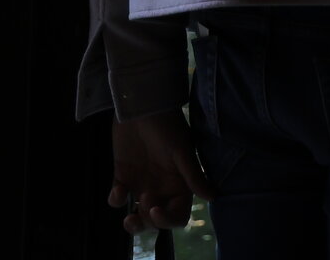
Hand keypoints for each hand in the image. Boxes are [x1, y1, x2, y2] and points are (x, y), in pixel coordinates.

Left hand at [108, 108, 213, 233]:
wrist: (141, 106)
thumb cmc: (167, 126)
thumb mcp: (182, 151)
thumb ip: (193, 176)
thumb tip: (213, 196)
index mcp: (179, 184)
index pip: (178, 214)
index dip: (168, 220)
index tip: (156, 211)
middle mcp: (161, 187)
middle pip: (156, 219)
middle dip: (149, 222)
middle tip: (143, 202)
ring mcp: (141, 182)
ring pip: (136, 215)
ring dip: (132, 223)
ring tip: (127, 217)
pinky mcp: (122, 176)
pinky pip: (118, 198)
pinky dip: (116, 200)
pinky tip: (118, 190)